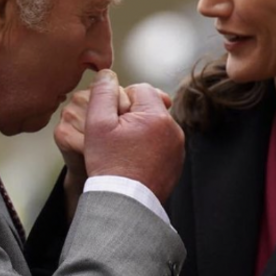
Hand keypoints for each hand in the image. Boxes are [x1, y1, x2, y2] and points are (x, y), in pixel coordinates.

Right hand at [84, 70, 184, 203]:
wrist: (125, 202)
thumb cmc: (110, 164)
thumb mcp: (98, 124)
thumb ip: (102, 93)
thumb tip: (107, 73)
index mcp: (157, 116)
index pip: (140, 89)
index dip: (121, 101)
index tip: (112, 121)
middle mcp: (174, 129)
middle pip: (149, 107)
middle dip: (131, 116)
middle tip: (115, 138)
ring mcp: (178, 148)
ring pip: (155, 126)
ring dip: (140, 132)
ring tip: (124, 152)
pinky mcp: (176, 163)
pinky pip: (161, 145)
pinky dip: (148, 148)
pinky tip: (134, 161)